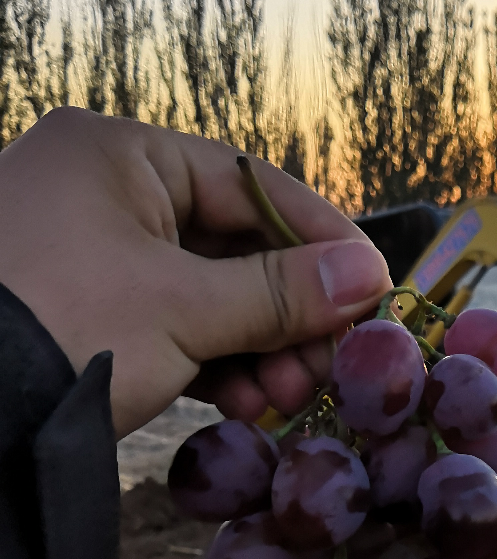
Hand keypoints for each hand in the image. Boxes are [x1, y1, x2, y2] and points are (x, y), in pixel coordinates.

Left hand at [0, 108, 389, 436]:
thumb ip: (280, 292)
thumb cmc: (63, 330)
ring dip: (257, 348)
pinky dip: (212, 365)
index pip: (249, 183)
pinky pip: (167, 328)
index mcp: (117, 154)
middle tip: (331, 365)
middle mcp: (101, 192)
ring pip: (203, 294)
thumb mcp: (184, 309)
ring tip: (288, 396)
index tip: (371, 287)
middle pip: (231, 245)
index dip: (320, 238)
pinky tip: (244, 404)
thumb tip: (368, 277)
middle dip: (287, 314)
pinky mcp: (80, 315)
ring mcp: (87, 256)